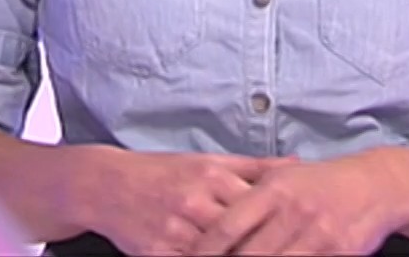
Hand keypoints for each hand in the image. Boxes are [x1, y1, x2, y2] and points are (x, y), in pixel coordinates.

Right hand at [85, 149, 295, 256]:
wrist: (107, 185)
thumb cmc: (163, 172)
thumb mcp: (208, 161)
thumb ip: (254, 167)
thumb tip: (297, 164)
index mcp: (212, 175)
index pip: (258, 203)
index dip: (280, 222)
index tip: (302, 232)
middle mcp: (195, 201)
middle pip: (242, 233)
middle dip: (263, 247)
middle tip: (287, 252)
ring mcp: (176, 230)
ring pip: (218, 254)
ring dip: (239, 256)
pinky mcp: (159, 253)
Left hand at [188, 152, 408, 255]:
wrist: (375, 185)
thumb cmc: (320, 183)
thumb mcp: (283, 176)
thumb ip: (249, 192)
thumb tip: (209, 217)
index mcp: (273, 190)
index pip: (228, 226)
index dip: (205, 249)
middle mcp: (292, 212)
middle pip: (249, 254)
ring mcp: (316, 235)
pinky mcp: (336, 252)